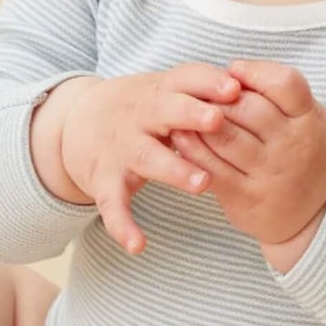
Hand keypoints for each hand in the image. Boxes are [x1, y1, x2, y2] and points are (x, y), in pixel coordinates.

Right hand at [59, 64, 243, 254]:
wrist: (79, 124)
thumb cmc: (142, 107)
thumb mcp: (166, 90)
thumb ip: (201, 89)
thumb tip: (246, 88)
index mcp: (159, 91)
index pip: (185, 80)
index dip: (208, 83)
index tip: (234, 88)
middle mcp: (138, 117)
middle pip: (164, 111)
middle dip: (191, 115)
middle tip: (218, 120)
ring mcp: (121, 148)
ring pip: (147, 157)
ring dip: (174, 169)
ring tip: (202, 183)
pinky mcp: (104, 180)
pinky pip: (112, 204)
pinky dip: (122, 225)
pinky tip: (138, 245)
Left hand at [168, 58, 325, 247]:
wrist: (317, 215)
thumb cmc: (306, 153)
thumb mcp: (310, 119)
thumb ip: (282, 96)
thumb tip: (233, 71)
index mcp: (310, 120)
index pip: (284, 83)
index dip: (254, 72)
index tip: (233, 71)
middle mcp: (292, 147)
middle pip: (248, 108)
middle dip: (219, 95)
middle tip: (200, 90)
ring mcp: (268, 174)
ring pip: (225, 137)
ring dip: (199, 120)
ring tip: (184, 109)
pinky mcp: (244, 198)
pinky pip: (211, 168)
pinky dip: (192, 150)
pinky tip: (181, 137)